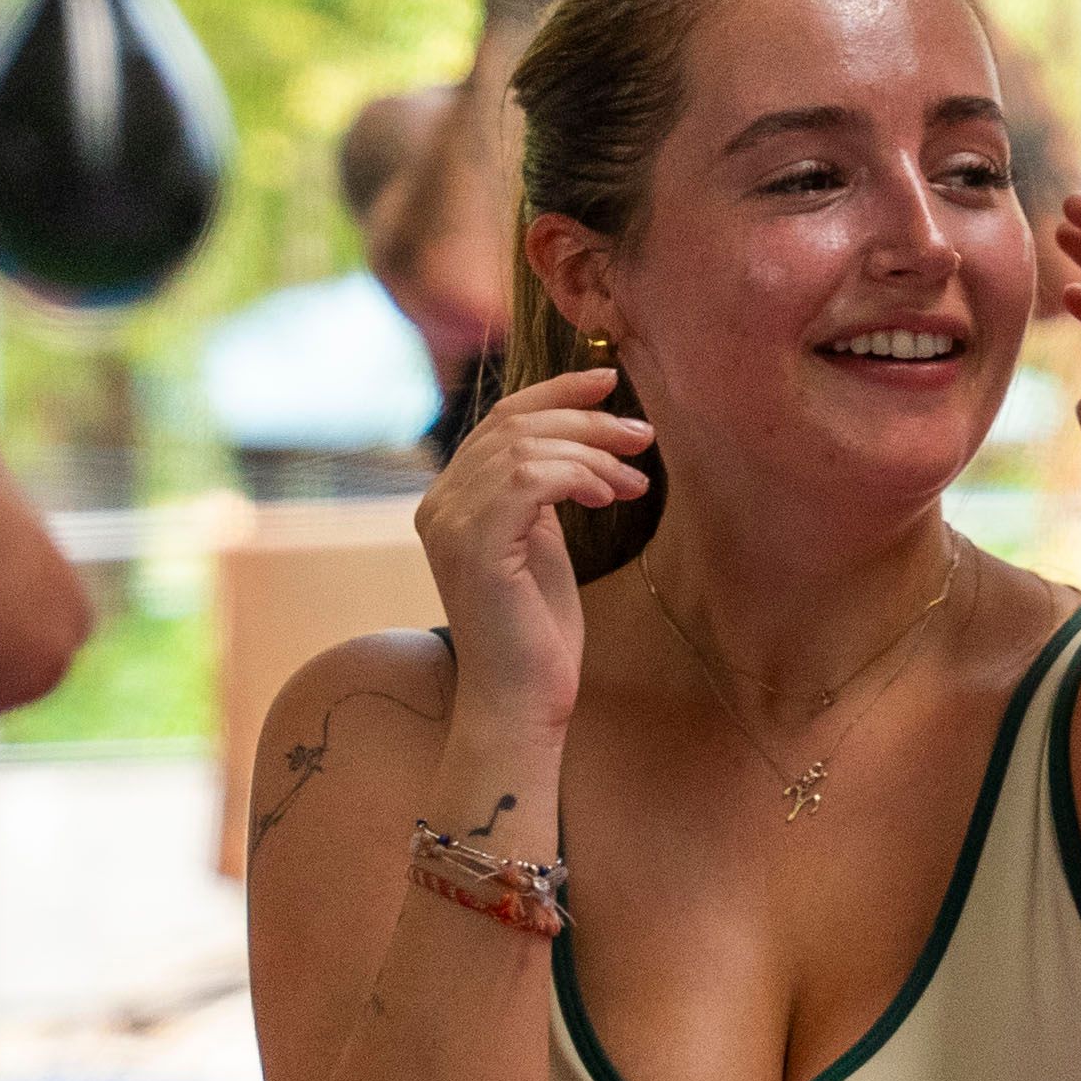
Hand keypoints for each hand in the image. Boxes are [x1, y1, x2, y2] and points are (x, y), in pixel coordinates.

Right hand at [414, 369, 654, 725]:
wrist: (522, 699)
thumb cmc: (539, 630)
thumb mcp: (542, 542)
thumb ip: (542, 490)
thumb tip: (581, 437)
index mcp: (450, 498)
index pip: (502, 419)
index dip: (558, 391)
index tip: (610, 381)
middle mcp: (437, 504)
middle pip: (515, 425)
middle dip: (588, 421)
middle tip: (643, 436)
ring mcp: (450, 523)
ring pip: (526, 447)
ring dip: (593, 453)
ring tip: (633, 481)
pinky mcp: (474, 545)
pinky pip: (531, 478)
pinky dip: (577, 476)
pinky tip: (606, 497)